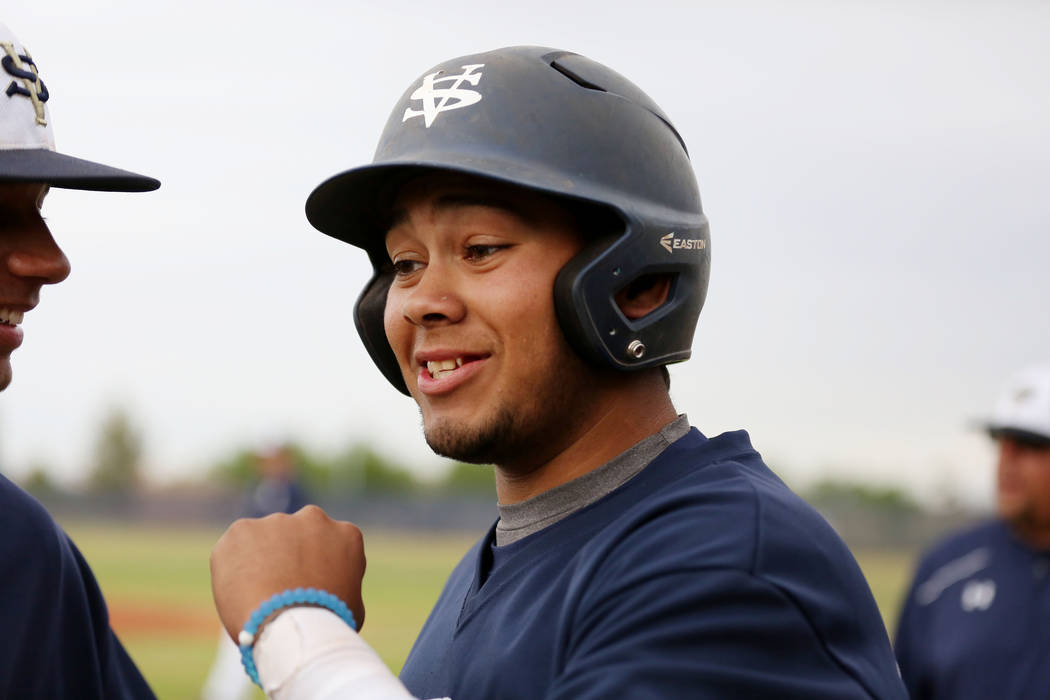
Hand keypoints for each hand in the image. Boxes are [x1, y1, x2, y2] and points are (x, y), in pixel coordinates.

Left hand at [210, 505, 365, 639]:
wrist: (293, 625)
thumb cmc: (329, 623)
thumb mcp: (353, 602)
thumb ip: (342, 584)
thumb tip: (331, 591)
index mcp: (345, 534)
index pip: (331, 546)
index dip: (318, 568)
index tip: (307, 587)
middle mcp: (313, 518)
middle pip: (296, 536)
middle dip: (288, 555)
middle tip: (279, 588)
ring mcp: (277, 521)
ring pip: (264, 539)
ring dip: (260, 559)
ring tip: (256, 595)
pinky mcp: (242, 529)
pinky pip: (234, 548)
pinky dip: (233, 566)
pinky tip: (239, 591)